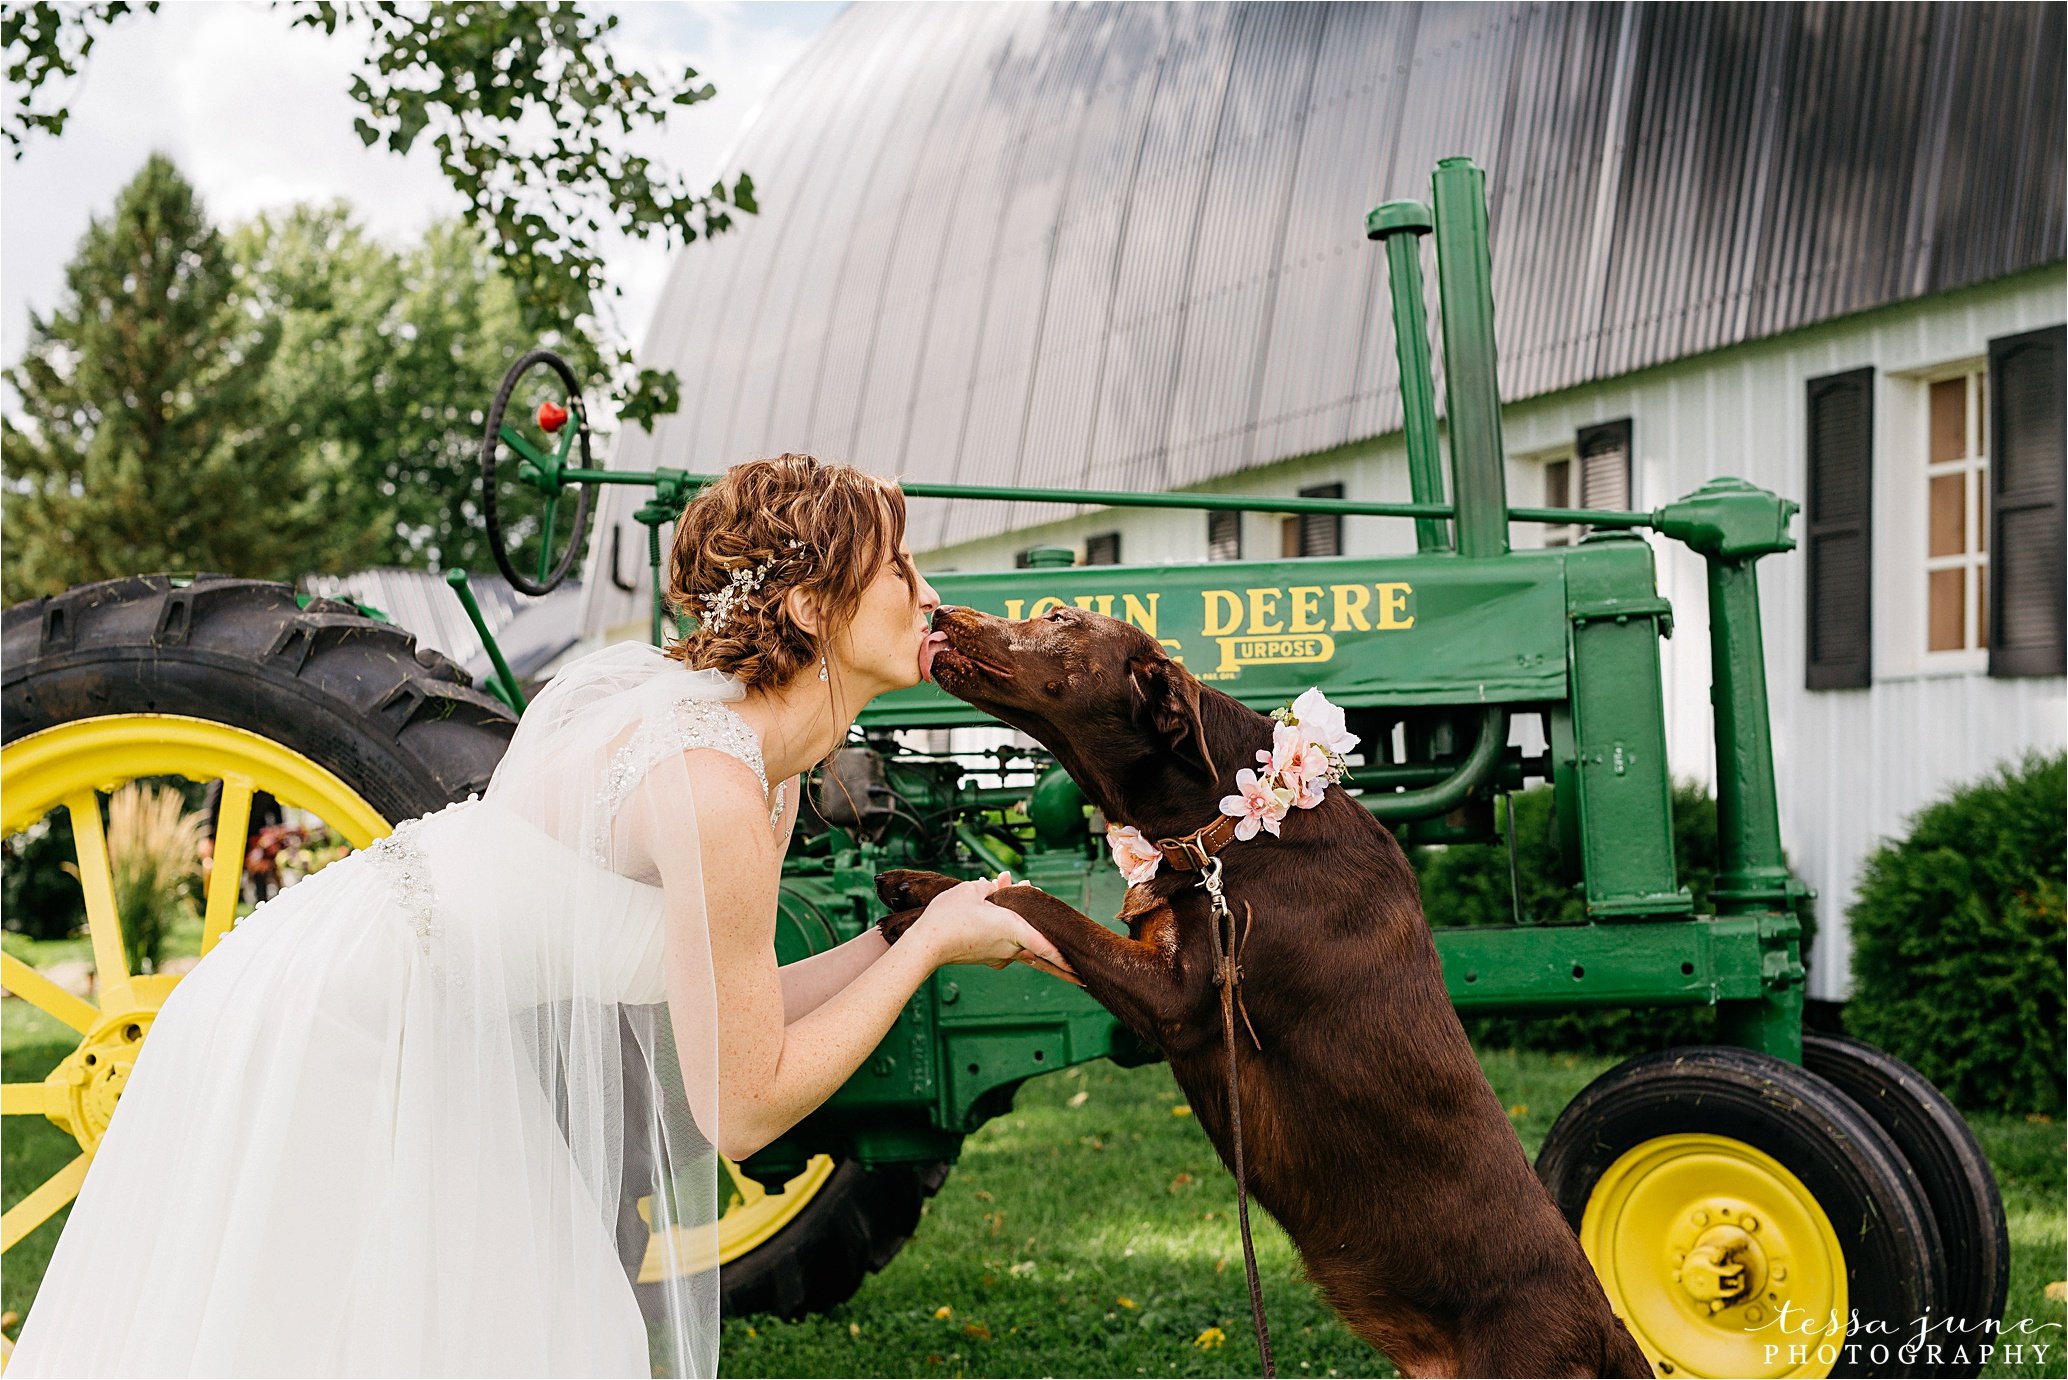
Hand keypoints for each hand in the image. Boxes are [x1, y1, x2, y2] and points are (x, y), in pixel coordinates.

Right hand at [911, 871, 1073, 977]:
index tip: (1079, 971)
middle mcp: (1010, 947)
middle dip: (1055, 950)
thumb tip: (999, 883)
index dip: (1064, 959)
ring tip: (1018, 898)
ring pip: (1023, 944)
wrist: (925, 945)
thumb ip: (991, 886)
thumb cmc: (948, 917)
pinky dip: (1011, 934)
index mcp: (1012, 929)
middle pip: (1040, 948)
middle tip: (1075, 970)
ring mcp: (999, 956)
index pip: (1046, 947)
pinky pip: (1008, 946)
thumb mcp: (971, 891)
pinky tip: (999, 914)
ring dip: (1028, 931)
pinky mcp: (988, 959)